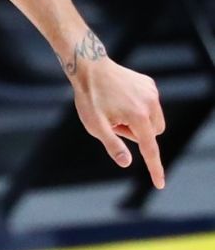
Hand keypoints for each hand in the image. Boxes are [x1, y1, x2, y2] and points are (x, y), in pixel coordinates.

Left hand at [67, 34, 165, 188]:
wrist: (89, 65)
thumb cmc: (89, 96)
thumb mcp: (95, 125)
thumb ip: (112, 144)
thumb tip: (127, 163)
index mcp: (138, 116)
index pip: (150, 149)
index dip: (154, 168)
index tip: (159, 183)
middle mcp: (151, 103)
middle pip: (153, 133)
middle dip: (137, 134)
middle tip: (114, 122)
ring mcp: (151, 92)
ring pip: (154, 120)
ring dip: (139, 121)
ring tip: (116, 109)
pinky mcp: (149, 84)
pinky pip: (150, 105)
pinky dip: (140, 108)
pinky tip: (121, 97)